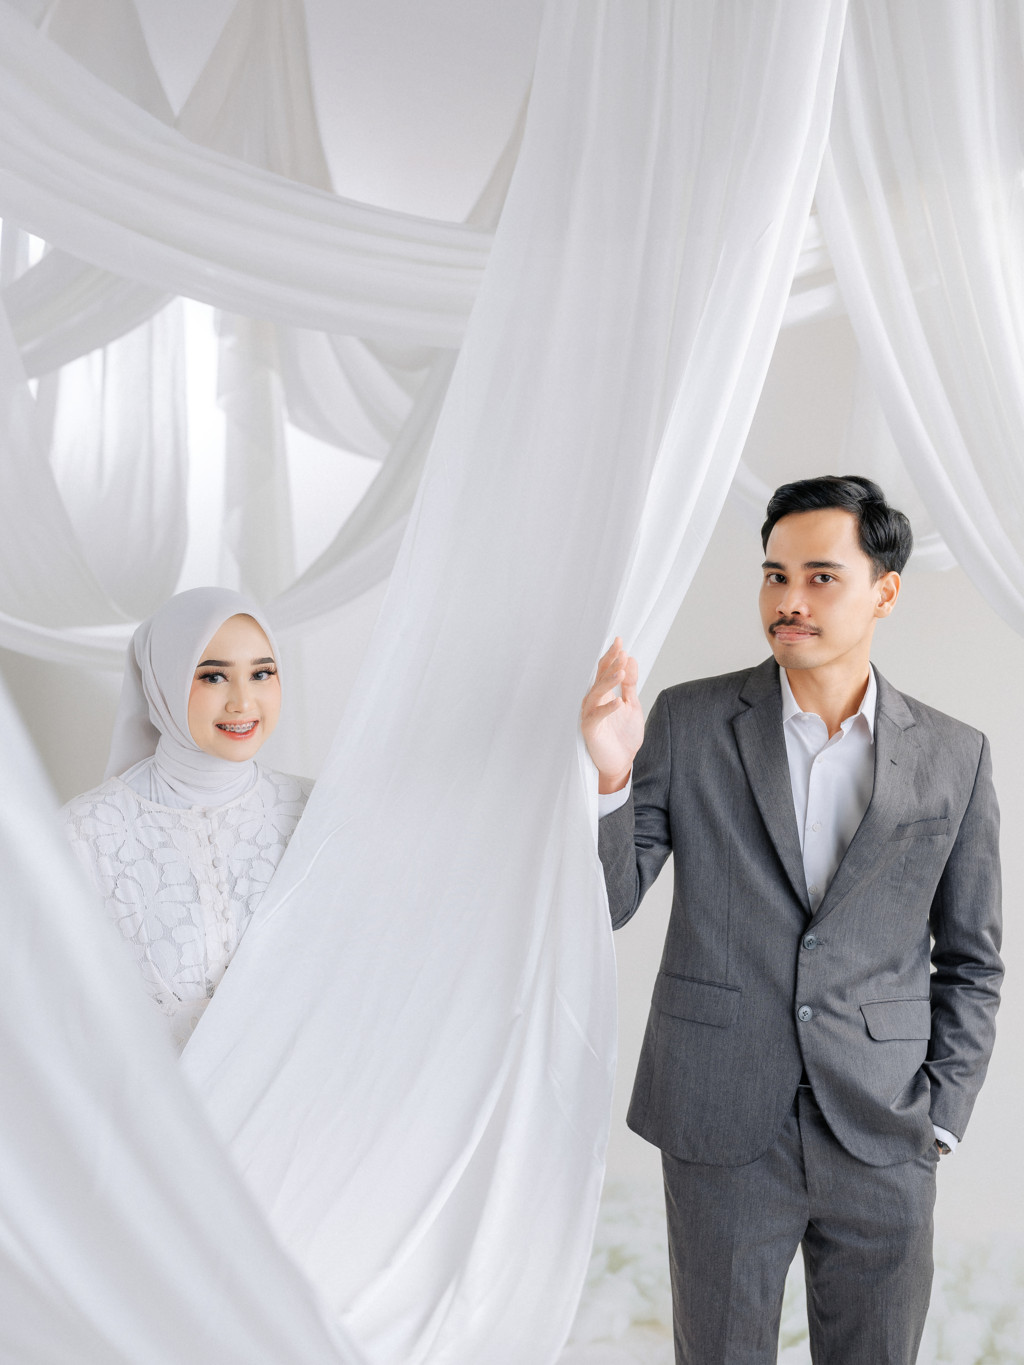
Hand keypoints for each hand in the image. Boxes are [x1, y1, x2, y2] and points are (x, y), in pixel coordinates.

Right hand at [581, 637, 643, 792]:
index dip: (612, 656)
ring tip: (621, 672)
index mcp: (604, 694)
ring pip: (596, 693)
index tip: (620, 641)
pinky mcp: (590, 729)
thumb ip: (630, 685)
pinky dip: (607, 708)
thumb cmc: (624, 735)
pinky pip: (597, 716)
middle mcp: (594, 701)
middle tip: (620, 650)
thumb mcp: (632, 705)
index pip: (606, 670)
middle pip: (600, 677)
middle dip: (610, 664)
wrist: (621, 763)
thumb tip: (631, 659)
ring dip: (608, 682)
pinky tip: (618, 701)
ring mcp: (590, 714)